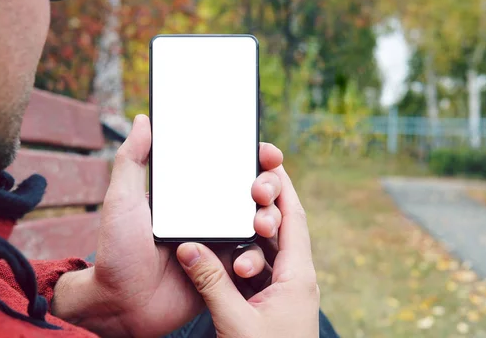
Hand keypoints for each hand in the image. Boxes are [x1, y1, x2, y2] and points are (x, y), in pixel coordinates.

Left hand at [51, 114, 284, 337]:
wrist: (120, 305)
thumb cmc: (116, 251)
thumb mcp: (121, 199)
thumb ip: (132, 160)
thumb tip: (142, 119)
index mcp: (190, 194)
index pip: (228, 168)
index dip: (253, 158)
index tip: (266, 152)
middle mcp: (210, 214)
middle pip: (253, 192)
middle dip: (269, 186)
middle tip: (261, 191)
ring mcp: (219, 242)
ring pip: (259, 224)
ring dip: (269, 220)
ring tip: (261, 225)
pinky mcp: (224, 271)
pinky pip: (251, 260)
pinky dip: (255, 258)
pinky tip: (243, 260)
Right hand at [176, 166, 319, 337]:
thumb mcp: (234, 321)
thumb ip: (211, 282)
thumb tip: (188, 246)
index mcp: (297, 277)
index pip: (294, 219)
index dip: (283, 188)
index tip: (268, 162)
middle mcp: (294, 278)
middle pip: (282, 228)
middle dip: (262, 205)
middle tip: (244, 186)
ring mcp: (283, 290)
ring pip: (267, 248)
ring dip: (247, 236)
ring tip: (228, 228)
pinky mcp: (270, 301)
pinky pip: (256, 268)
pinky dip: (240, 256)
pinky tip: (223, 252)